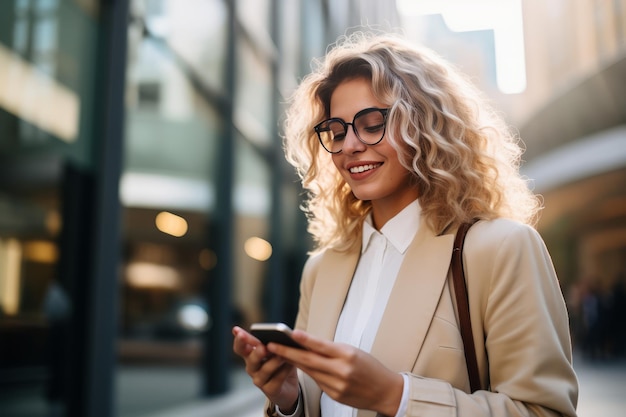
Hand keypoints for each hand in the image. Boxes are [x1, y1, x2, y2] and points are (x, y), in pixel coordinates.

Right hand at [232, 326, 299, 412]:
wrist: (290, 385)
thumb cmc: (281, 362)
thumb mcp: (278, 349)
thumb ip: (274, 342)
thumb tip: (278, 333)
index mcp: (250, 354)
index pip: (241, 347)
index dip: (239, 340)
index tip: (237, 330)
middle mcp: (252, 367)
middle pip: (250, 359)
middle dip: (256, 352)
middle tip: (263, 347)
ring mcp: (259, 380)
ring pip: (264, 370)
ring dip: (274, 362)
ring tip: (281, 355)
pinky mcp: (270, 390)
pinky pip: (277, 379)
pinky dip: (284, 371)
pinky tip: (290, 364)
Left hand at [268, 330, 403, 415]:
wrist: (385, 391)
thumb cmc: (369, 367)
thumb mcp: (353, 351)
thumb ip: (331, 349)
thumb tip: (307, 343)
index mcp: (348, 355)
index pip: (321, 345)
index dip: (304, 339)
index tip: (290, 333)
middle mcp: (341, 370)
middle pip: (309, 360)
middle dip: (288, 352)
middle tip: (271, 345)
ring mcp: (337, 385)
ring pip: (310, 371)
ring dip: (294, 362)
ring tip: (280, 352)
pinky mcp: (334, 395)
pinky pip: (317, 381)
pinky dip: (308, 372)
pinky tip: (299, 365)